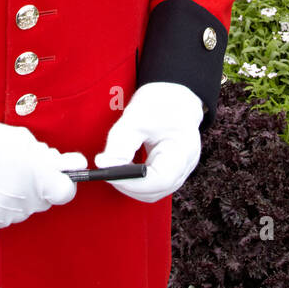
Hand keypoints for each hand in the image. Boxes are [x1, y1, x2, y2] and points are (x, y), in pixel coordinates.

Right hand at [0, 112, 85, 235]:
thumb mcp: (23, 141)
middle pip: (41, 202)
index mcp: (40, 178)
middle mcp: (27, 202)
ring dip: (12, 200)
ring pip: (18, 211)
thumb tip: (69, 165)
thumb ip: (48, 157)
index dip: (61, 183)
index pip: (66, 192)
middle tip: (15, 171)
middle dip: (34, 189)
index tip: (54, 177)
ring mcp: (6, 216)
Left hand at [93, 82, 203, 202]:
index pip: (160, 180)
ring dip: (131, 184)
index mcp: (183, 150)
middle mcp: (186, 165)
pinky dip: (136, 180)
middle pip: (156, 190)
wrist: (175, 95)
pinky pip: (152, 185)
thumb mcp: (136, 117)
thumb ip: (119, 143)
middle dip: (128, 184)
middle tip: (107, 169)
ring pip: (153, 192)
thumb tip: (103, 165)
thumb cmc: (160, 103)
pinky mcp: (171, 172)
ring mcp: (180, 171)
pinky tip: (125, 166)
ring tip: (116, 164)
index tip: (109, 173)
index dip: (132, 182)